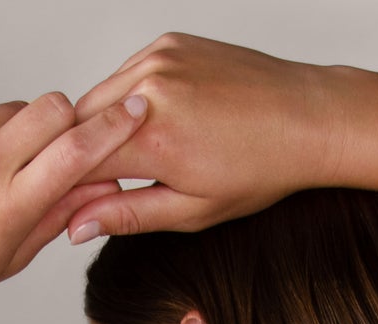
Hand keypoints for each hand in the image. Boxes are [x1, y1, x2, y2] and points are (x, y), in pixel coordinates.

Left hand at [0, 91, 151, 312]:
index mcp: (9, 206)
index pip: (76, 153)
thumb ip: (59, 214)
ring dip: (21, 131)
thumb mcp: (11, 256)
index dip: (112, 129)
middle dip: (68, 121)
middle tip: (62, 145)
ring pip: (14, 108)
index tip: (134, 111)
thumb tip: (104, 183)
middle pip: (52, 109)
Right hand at [67, 30, 335, 239]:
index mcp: (154, 140)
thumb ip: (128, 216)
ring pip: (100, 95)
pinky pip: (128, 72)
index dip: (71, 186)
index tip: (79, 203)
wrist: (306, 118)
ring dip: (105, 125)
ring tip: (141, 153)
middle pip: (81, 125)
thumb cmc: (260, 170)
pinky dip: (129, 99)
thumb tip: (74, 227)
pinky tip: (161, 121)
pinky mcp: (170, 42)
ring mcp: (160, 59)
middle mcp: (150, 90)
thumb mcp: (192, 210)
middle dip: (84, 154)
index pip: (79, 162)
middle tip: (108, 182)